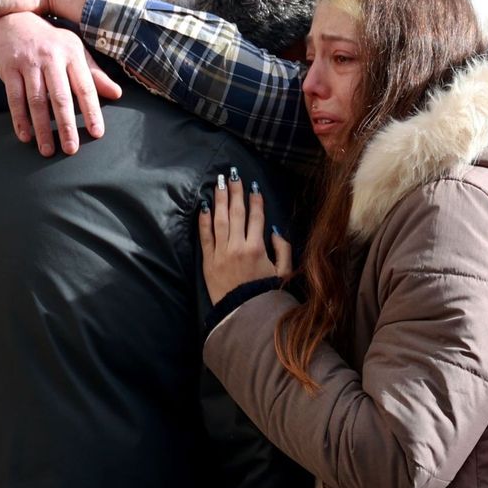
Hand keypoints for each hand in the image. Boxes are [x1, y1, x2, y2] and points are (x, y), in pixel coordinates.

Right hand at [0, 13, 122, 155]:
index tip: (97, 133)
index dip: (92, 111)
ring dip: (42, 128)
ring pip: (36, 100)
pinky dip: (19, 118)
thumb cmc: (52, 43)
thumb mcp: (76, 52)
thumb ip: (95, 74)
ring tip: (47, 150)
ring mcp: (29, 63)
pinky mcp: (8, 67)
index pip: (86, 88)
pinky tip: (25, 136)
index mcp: (72, 56)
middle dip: (66, 126)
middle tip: (71, 150)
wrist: (14, 20)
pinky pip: (14, 97)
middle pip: (60, 98)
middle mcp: (51, 58)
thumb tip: (118, 93)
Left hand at [200, 170, 291, 303]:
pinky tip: (205, 206)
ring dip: (219, 200)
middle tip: (232, 174)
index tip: (252, 186)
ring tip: (218, 183)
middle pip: (236, 213)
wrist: (243, 313)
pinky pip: (205, 236)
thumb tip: (276, 229)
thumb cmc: (266, 293)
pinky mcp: (208, 261)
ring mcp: (221, 253)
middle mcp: (238, 247)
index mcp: (258, 248)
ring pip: (219, 220)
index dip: (255, 200)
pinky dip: (204, 220)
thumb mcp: (284, 272)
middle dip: (235, 192)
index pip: (256, 217)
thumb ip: (283, 248)